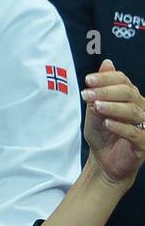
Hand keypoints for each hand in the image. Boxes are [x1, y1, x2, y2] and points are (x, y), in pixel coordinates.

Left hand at [81, 59, 144, 185]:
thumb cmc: (102, 135)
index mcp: (131, 98)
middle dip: (106, 91)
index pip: (123, 81)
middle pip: (129, 94)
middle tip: (87, 93)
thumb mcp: (94, 111)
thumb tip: (106, 63)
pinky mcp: (144, 144)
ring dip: (113, 107)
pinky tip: (106, 123)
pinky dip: (120, 127)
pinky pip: (134, 133)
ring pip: (133, 111)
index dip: (106, 78)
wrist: (104, 161)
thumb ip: (99, 91)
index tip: (87, 80)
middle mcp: (142, 109)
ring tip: (96, 106)